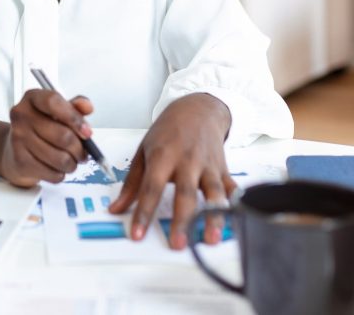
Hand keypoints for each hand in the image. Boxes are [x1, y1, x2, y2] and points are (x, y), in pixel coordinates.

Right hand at [0, 89, 93, 186]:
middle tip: (82, 152)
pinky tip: (55, 167)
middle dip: (79, 149)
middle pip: (63, 136)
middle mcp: (22, 116)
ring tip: (70, 160)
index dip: (74, 118)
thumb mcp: (56, 112)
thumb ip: (74, 107)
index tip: (86, 131)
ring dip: (72, 164)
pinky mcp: (20, 161)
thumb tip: (86, 106)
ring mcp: (19, 139)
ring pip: (61, 158)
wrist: (12, 150)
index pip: (54, 102)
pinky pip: (53, 173)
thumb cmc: (38, 129)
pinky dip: (61, 174)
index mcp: (32, 98)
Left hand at [108, 93, 234, 249]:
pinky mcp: (223, 169)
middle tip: (178, 244)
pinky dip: (235, 204)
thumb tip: (116, 209)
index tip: (137, 234)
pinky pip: (231, 188)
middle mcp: (187, 161)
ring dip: (213, 217)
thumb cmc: (167, 132)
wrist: (197, 110)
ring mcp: (207, 165)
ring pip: (213, 193)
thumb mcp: (143, 151)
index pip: (151, 188)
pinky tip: (237, 221)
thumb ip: (131, 184)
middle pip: (185, 194)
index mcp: (163, 156)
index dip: (144, 212)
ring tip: (210, 239)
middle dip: (183, 220)